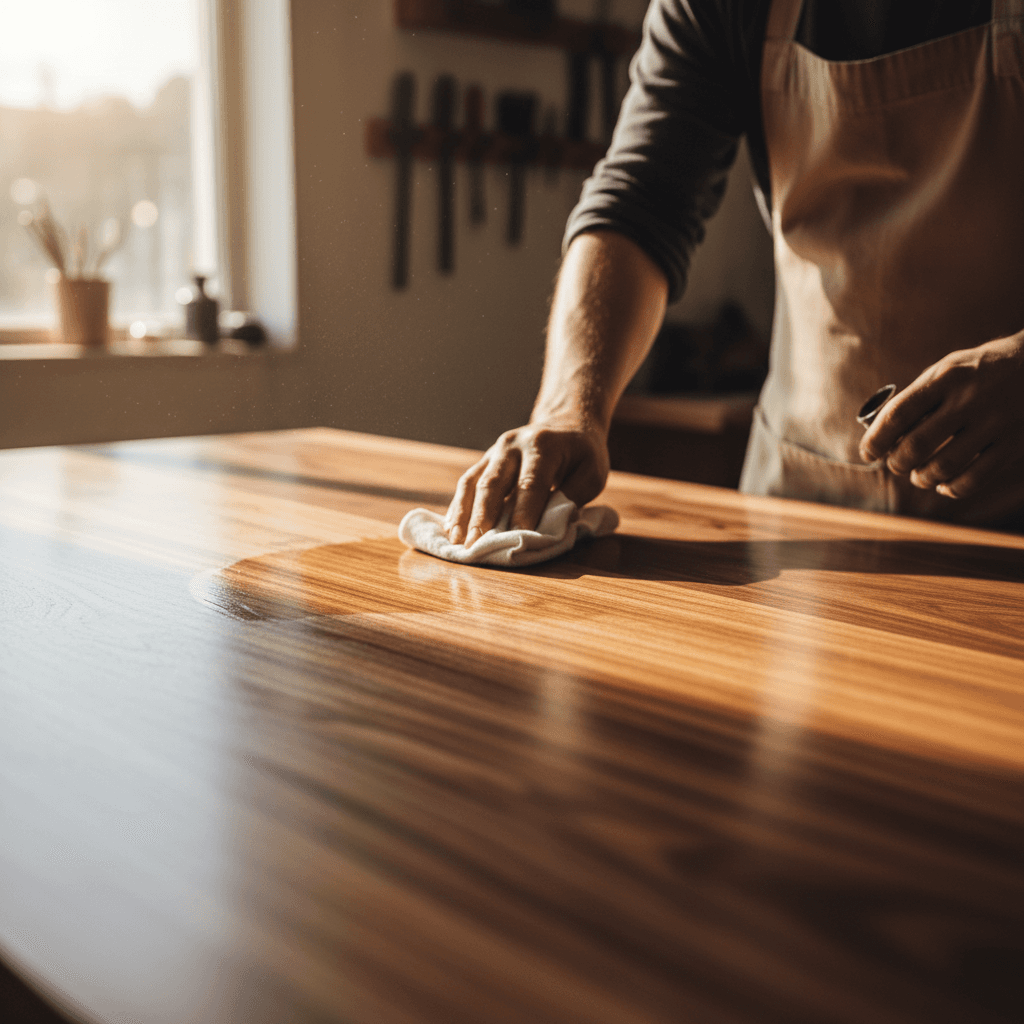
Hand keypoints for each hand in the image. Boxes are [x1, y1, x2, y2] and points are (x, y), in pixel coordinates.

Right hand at [445, 419, 609, 546]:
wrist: (566, 424)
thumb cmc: (581, 454)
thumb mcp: (591, 473)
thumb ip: (573, 497)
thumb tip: (551, 525)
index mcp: (543, 446)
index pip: (530, 483)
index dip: (524, 512)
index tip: (516, 537)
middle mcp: (512, 445)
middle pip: (493, 483)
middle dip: (483, 517)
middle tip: (476, 546)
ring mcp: (494, 452)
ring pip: (473, 483)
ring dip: (463, 514)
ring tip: (456, 541)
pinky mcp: (484, 461)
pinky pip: (467, 484)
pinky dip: (458, 507)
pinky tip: (452, 529)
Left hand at [859, 331, 1023, 499]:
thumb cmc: (981, 370)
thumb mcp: (948, 369)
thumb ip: (918, 397)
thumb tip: (881, 434)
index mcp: (946, 377)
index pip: (897, 414)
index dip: (875, 440)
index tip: (868, 453)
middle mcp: (970, 400)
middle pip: (916, 445)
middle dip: (897, 463)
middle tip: (896, 465)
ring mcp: (994, 423)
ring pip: (943, 467)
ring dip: (922, 478)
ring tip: (920, 476)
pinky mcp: (1014, 444)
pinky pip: (973, 479)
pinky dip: (951, 489)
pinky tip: (945, 485)